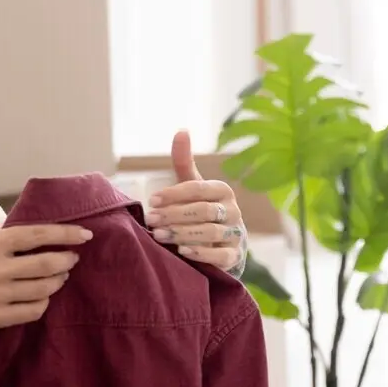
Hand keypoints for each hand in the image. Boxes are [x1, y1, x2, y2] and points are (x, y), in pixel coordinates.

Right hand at [0, 223, 91, 328]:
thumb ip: (10, 239)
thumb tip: (49, 236)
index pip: (37, 235)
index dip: (66, 234)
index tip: (86, 235)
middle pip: (46, 265)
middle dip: (67, 260)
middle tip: (72, 258)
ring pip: (43, 290)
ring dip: (58, 281)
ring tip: (59, 276)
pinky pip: (32, 311)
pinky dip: (43, 302)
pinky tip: (42, 296)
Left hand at [145, 130, 246, 273]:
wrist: (222, 244)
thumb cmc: (202, 211)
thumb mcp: (192, 186)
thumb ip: (184, 162)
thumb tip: (181, 130)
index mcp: (222, 191)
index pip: (198, 189)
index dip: (173, 194)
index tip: (151, 201)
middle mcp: (232, 210)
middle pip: (203, 210)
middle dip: (174, 215)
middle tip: (151, 220)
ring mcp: (236, 234)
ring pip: (210, 232)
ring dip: (182, 233)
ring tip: (158, 236)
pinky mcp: (234, 256)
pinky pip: (220, 255)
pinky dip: (201, 253)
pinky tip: (182, 251)